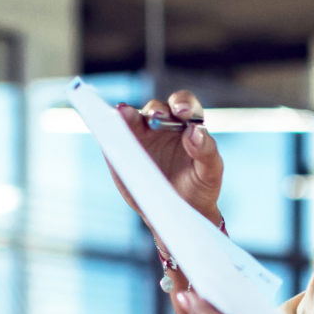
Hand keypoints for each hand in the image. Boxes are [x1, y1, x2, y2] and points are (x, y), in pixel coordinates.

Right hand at [115, 90, 224, 230]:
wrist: (181, 211)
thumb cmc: (200, 187)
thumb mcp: (210, 172)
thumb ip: (206, 150)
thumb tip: (194, 130)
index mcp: (187, 125)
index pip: (184, 104)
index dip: (182, 103)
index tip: (181, 111)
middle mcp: (163, 126)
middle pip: (157, 108)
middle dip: (155, 109)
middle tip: (155, 115)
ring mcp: (140, 137)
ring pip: (131, 118)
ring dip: (127, 114)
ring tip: (122, 114)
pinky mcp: (123, 150)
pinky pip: (113, 136)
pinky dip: (107, 130)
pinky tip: (104, 128)